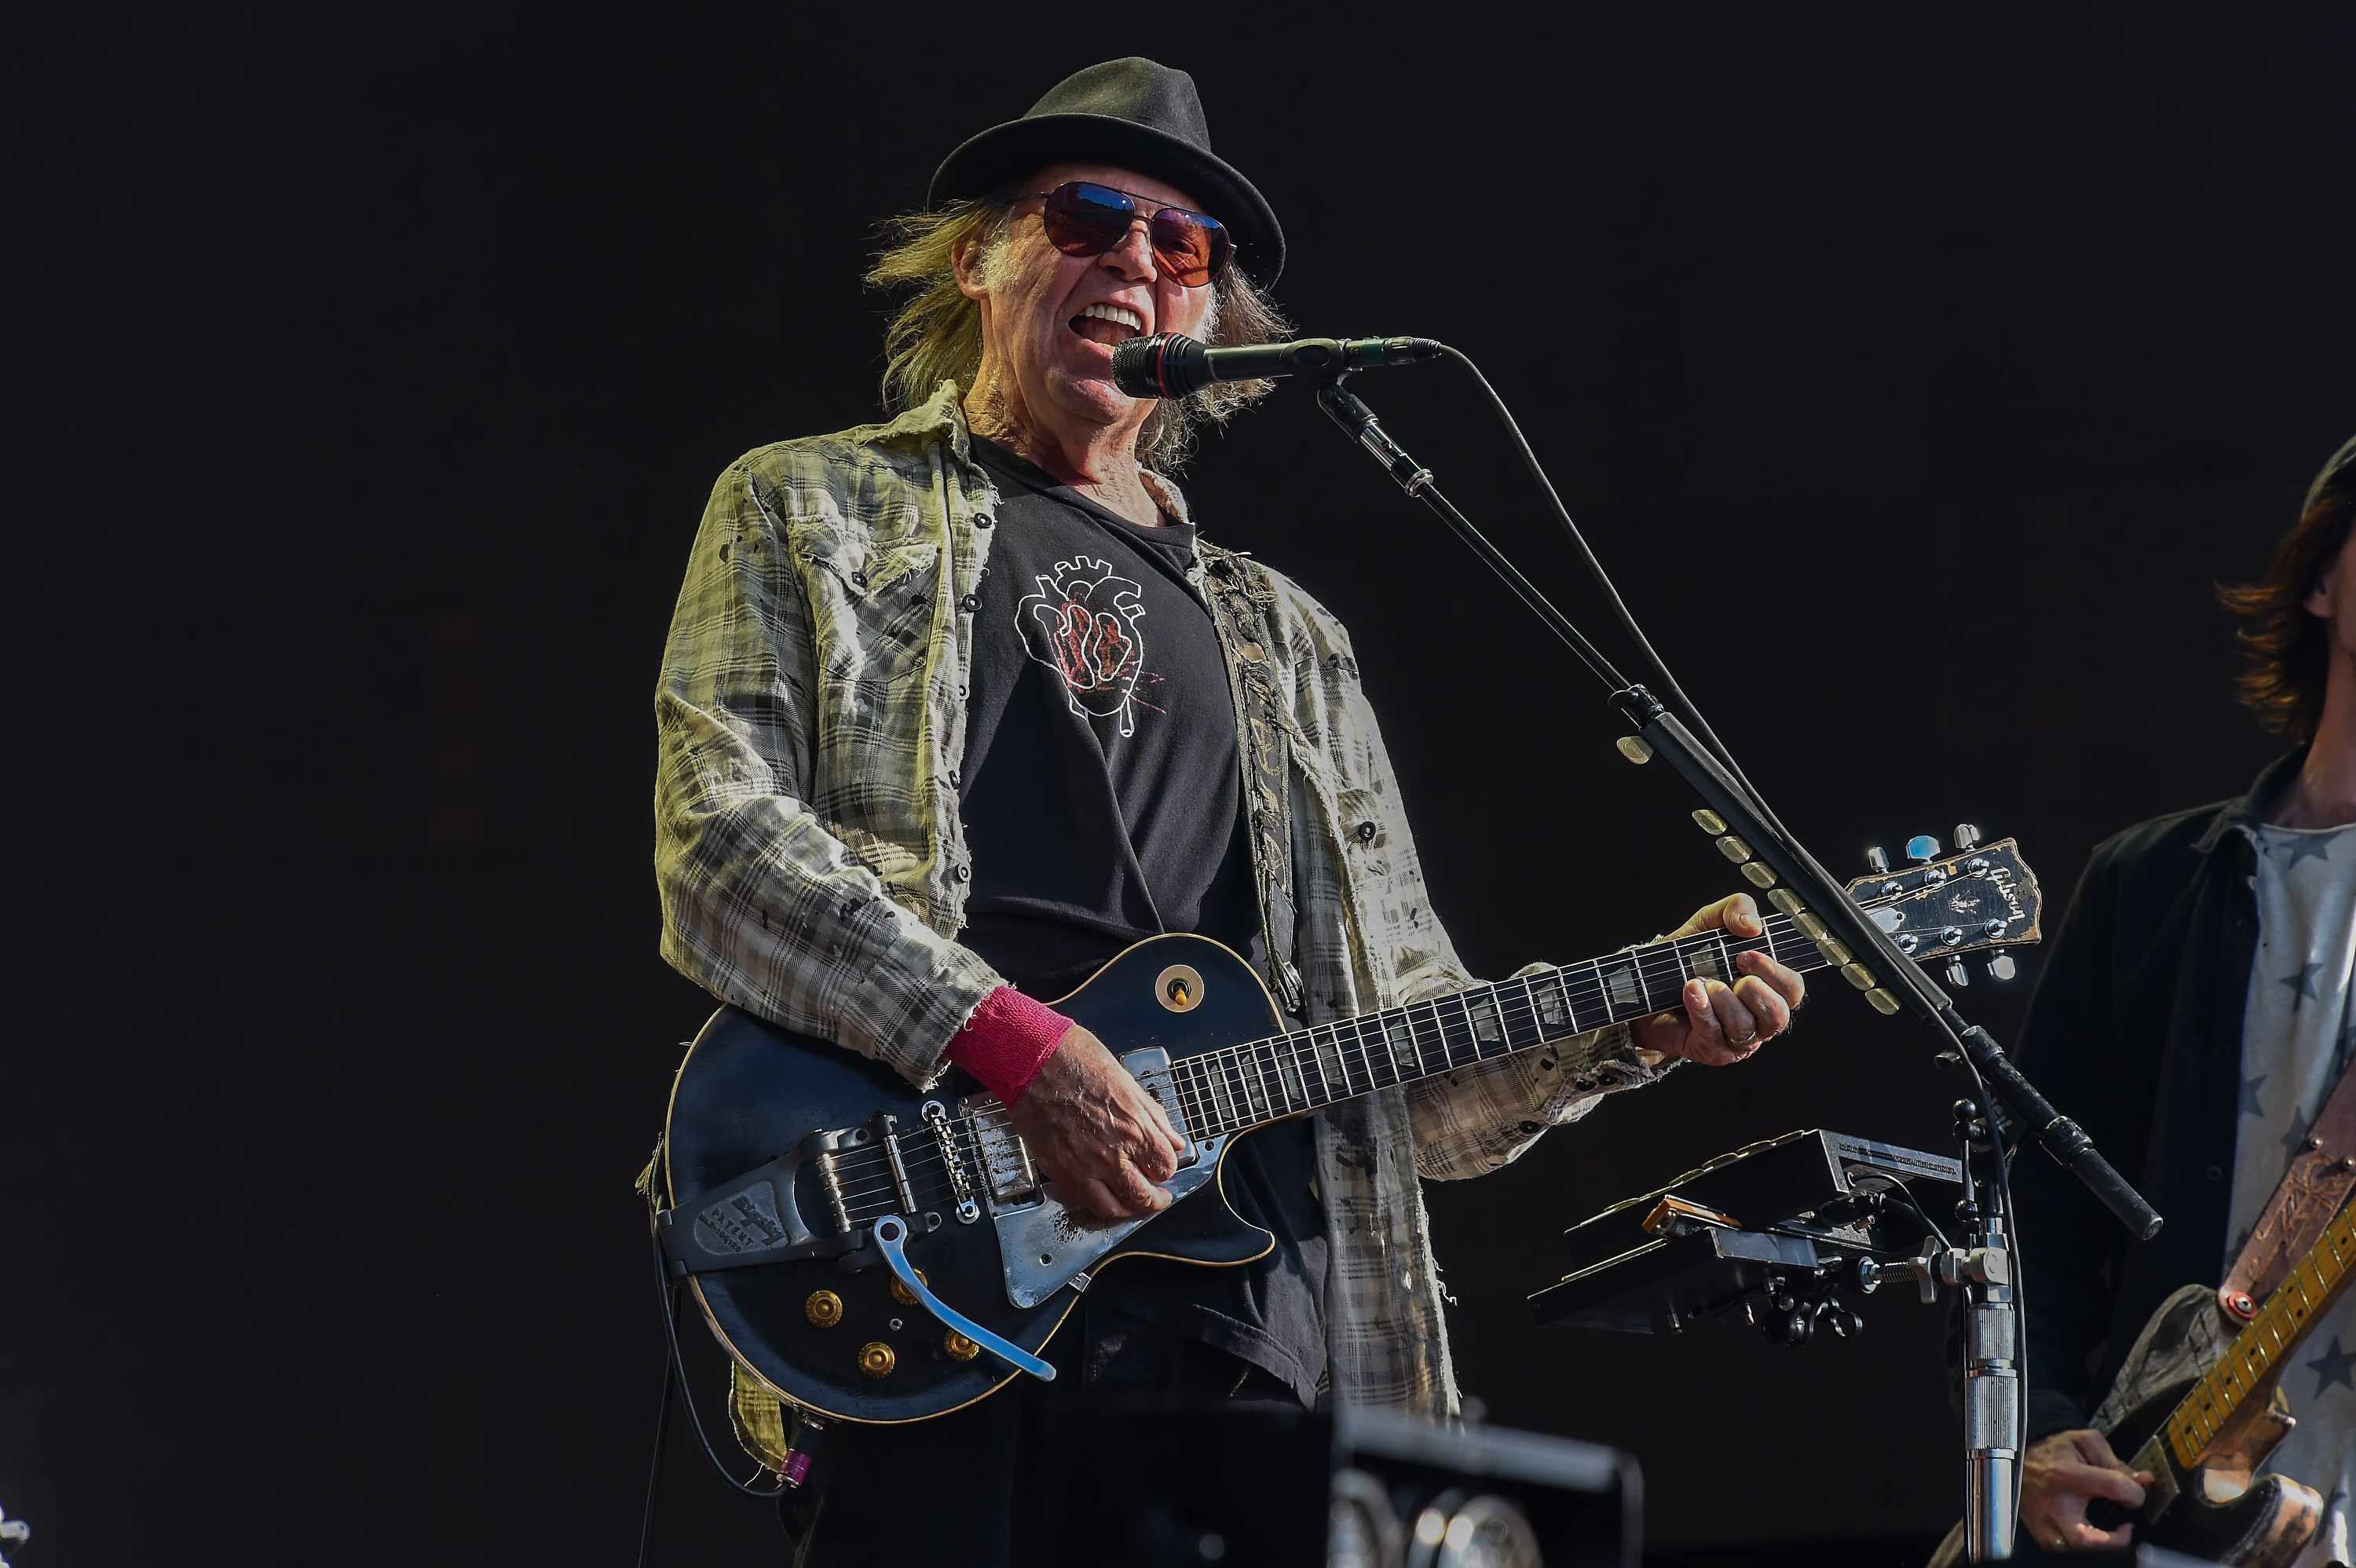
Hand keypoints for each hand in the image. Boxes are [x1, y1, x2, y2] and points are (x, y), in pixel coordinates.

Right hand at [1004, 1024, 1187, 1221]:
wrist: (1033, 1061)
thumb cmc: (1076, 1062)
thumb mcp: (1127, 1083)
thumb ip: (1154, 1118)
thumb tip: (1174, 1140)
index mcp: (1134, 1126)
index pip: (1166, 1166)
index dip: (1168, 1169)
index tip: (1164, 1167)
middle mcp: (1113, 1152)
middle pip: (1144, 1194)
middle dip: (1155, 1198)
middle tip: (1157, 1196)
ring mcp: (1085, 1167)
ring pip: (1116, 1207)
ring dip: (1129, 1208)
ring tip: (1133, 1202)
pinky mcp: (1061, 1172)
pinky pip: (1087, 1202)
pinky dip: (1101, 1205)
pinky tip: (1106, 1196)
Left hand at [1630, 894, 1805, 1063]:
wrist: (1644, 984)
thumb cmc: (1686, 957)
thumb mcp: (1710, 923)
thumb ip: (1736, 909)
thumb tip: (1753, 925)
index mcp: (1768, 989)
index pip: (1793, 989)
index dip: (1775, 973)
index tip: (1745, 955)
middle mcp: (1759, 1018)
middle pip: (1779, 1014)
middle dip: (1755, 990)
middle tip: (1730, 969)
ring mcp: (1736, 1039)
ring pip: (1745, 1027)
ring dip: (1724, 1000)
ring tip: (1702, 982)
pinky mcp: (1712, 1050)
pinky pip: (1715, 1035)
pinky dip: (1702, 1010)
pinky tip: (1690, 992)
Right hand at [2019, 1428, 2149, 1550]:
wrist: (2018, 1458)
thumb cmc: (2052, 1452)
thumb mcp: (2084, 1443)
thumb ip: (2115, 1461)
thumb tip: (2142, 1480)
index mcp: (2067, 1474)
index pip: (2114, 1487)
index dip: (2135, 1492)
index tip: (2136, 1494)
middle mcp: (2055, 1503)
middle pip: (2085, 1540)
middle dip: (2115, 1542)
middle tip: (2126, 1531)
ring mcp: (2046, 1523)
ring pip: (2075, 1551)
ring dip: (2101, 1548)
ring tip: (2112, 1535)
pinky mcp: (2042, 1534)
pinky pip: (2065, 1551)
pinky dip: (2084, 1548)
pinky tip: (2094, 1536)